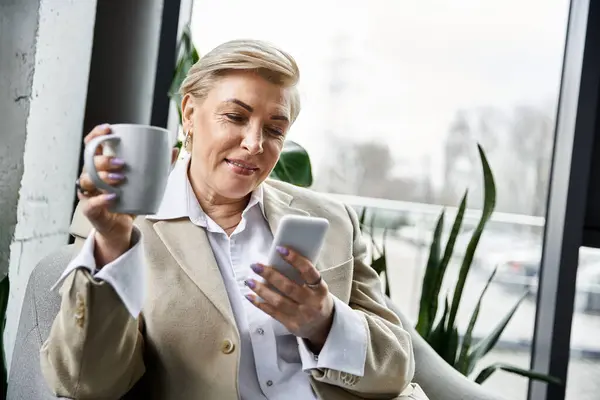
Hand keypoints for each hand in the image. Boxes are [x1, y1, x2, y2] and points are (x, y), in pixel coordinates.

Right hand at [77, 124, 179, 265]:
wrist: (122, 226)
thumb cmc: (130, 199)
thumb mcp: (147, 181)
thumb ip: (159, 166)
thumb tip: (173, 149)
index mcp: (101, 165)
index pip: (92, 144)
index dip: (96, 134)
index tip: (108, 129)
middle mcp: (91, 176)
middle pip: (89, 161)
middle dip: (104, 160)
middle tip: (122, 164)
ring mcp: (89, 193)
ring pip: (88, 180)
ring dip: (103, 177)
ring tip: (120, 178)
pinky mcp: (90, 209)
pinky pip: (90, 203)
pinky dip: (101, 199)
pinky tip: (112, 197)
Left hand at [244, 246, 333, 351]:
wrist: (323, 325)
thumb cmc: (316, 299)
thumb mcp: (317, 287)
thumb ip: (302, 276)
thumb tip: (277, 260)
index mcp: (320, 289)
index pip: (308, 271)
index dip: (295, 259)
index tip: (280, 249)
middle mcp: (312, 302)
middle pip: (289, 287)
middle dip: (270, 275)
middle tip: (256, 266)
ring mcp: (302, 315)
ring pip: (278, 301)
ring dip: (261, 290)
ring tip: (249, 281)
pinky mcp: (292, 325)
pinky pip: (273, 313)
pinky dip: (260, 303)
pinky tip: (250, 296)